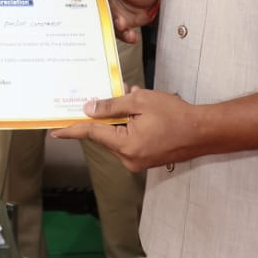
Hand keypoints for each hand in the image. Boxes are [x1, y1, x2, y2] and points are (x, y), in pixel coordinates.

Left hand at [50, 86, 200, 171]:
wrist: (203, 132)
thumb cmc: (175, 115)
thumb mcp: (140, 102)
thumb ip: (111, 106)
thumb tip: (89, 110)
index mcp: (126, 145)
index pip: (92, 134)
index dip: (72, 130)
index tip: (54, 131)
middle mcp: (129, 158)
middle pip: (105, 134)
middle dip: (107, 115)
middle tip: (116, 95)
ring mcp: (138, 161)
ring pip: (118, 136)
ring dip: (121, 119)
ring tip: (135, 98)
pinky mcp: (146, 160)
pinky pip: (129, 141)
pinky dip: (130, 126)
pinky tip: (141, 112)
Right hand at [88, 0, 161, 43]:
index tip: (95, 1)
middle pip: (91, 6)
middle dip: (101, 14)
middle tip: (112, 16)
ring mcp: (104, 8)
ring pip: (101, 20)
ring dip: (112, 26)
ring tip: (123, 26)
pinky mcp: (113, 21)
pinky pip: (114, 30)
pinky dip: (123, 34)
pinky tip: (130, 34)